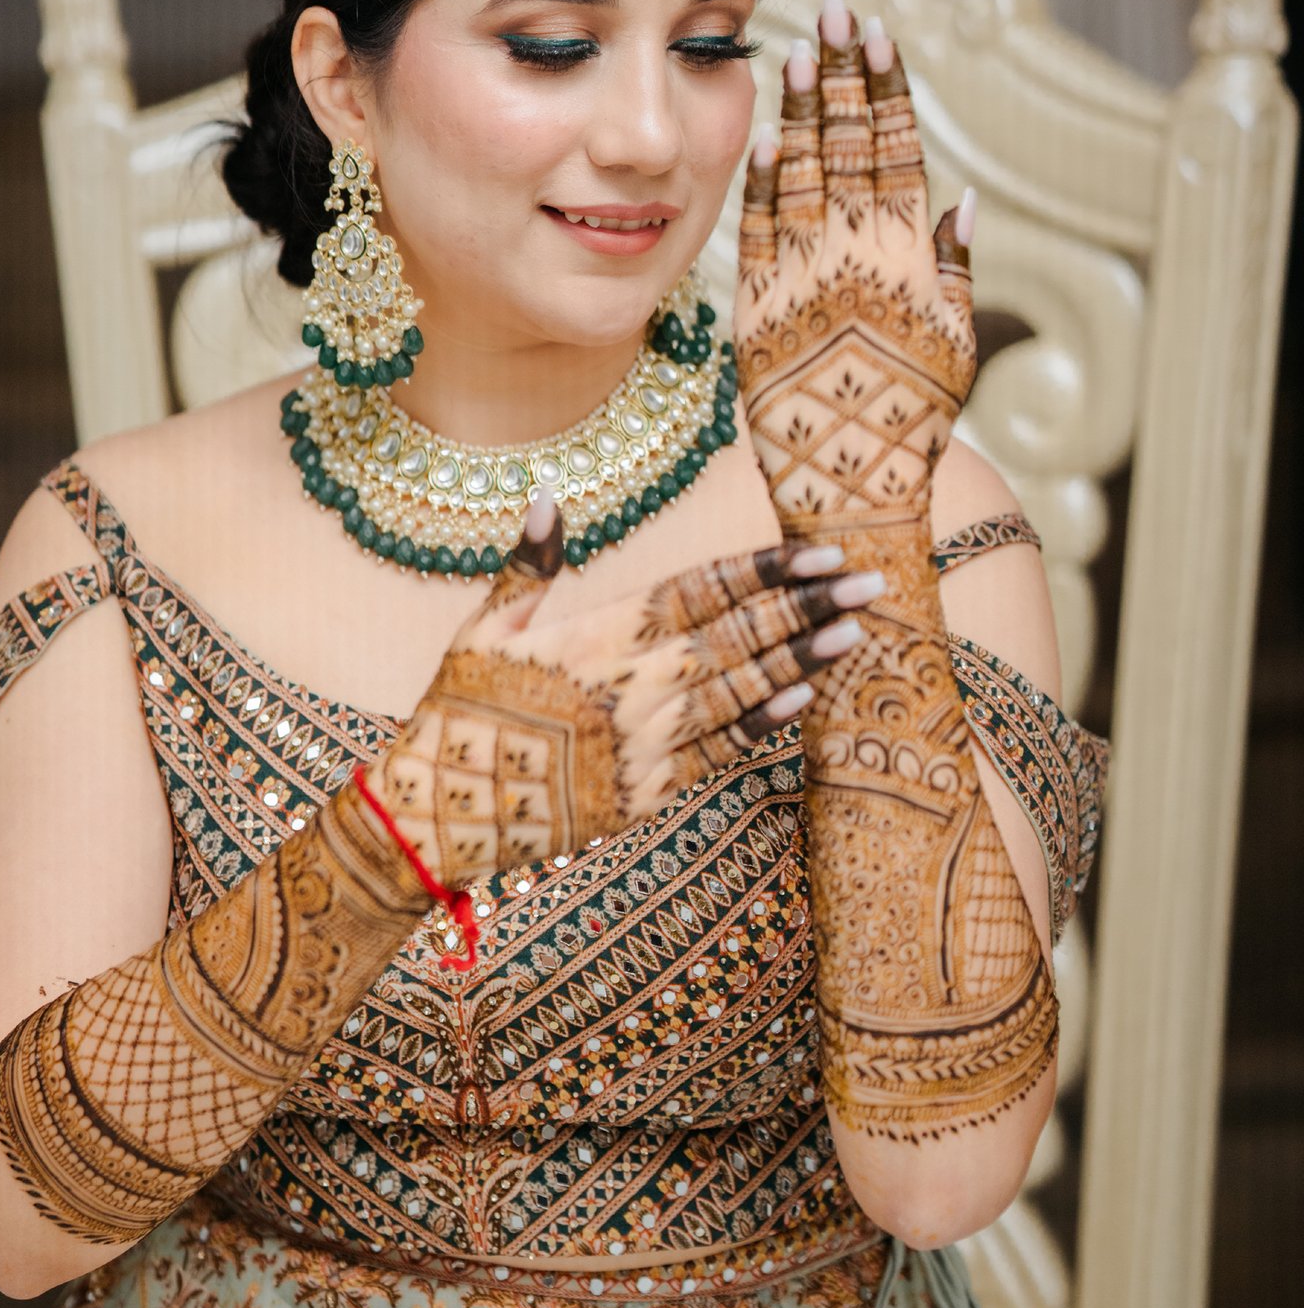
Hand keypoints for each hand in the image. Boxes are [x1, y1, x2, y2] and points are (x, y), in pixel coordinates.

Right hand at [365, 490, 881, 883]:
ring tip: (856, 630)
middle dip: (809, 605)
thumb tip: (551, 496)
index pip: (704, 588)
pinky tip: (805, 698)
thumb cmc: (457, 709)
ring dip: (804, 658)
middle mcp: (636, 681)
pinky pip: (720, 750)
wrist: (438, 812)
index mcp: (602, 632)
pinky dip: (765, 722)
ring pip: (743, 689)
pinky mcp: (646, 790)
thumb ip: (529, 563)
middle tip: (869, 582)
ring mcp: (647, 738)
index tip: (820, 549)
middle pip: (740, 635)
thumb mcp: (484, 627)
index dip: (768, 569)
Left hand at [734, 0, 975, 533]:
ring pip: (802, 174)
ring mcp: (801, 276)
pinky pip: (755, 230)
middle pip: (848, 145)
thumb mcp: (957, 345)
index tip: (876, 32)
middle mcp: (855, 255)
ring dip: (800, 110)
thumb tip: (964, 199)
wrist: (851, 487)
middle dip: (841, 72)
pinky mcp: (754, 307)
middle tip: (833, 7)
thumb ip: (957, 268)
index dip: (885, 88)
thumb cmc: (914, 424)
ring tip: (794, 50)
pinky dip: (761, 181)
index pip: (896, 149)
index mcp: (908, 257)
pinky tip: (760, 134)